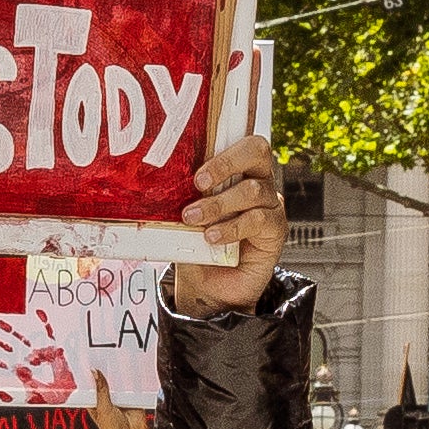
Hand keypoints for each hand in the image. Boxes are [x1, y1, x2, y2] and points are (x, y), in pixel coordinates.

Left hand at [162, 133, 283, 313]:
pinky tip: (212, 237)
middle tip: (199, 181)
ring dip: (218, 204)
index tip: (198, 160)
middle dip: (226, 162)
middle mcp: (258, 181)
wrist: (210, 288)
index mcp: (238, 170)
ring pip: (252, 190)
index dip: (227, 140)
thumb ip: (179, 197)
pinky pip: (257, 220)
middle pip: (258, 151)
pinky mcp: (275, 231)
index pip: (242, 140)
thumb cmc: (197, 246)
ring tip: (193, 218)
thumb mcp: (182, 217)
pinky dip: (231, 228)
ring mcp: (269, 204)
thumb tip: (154, 181)